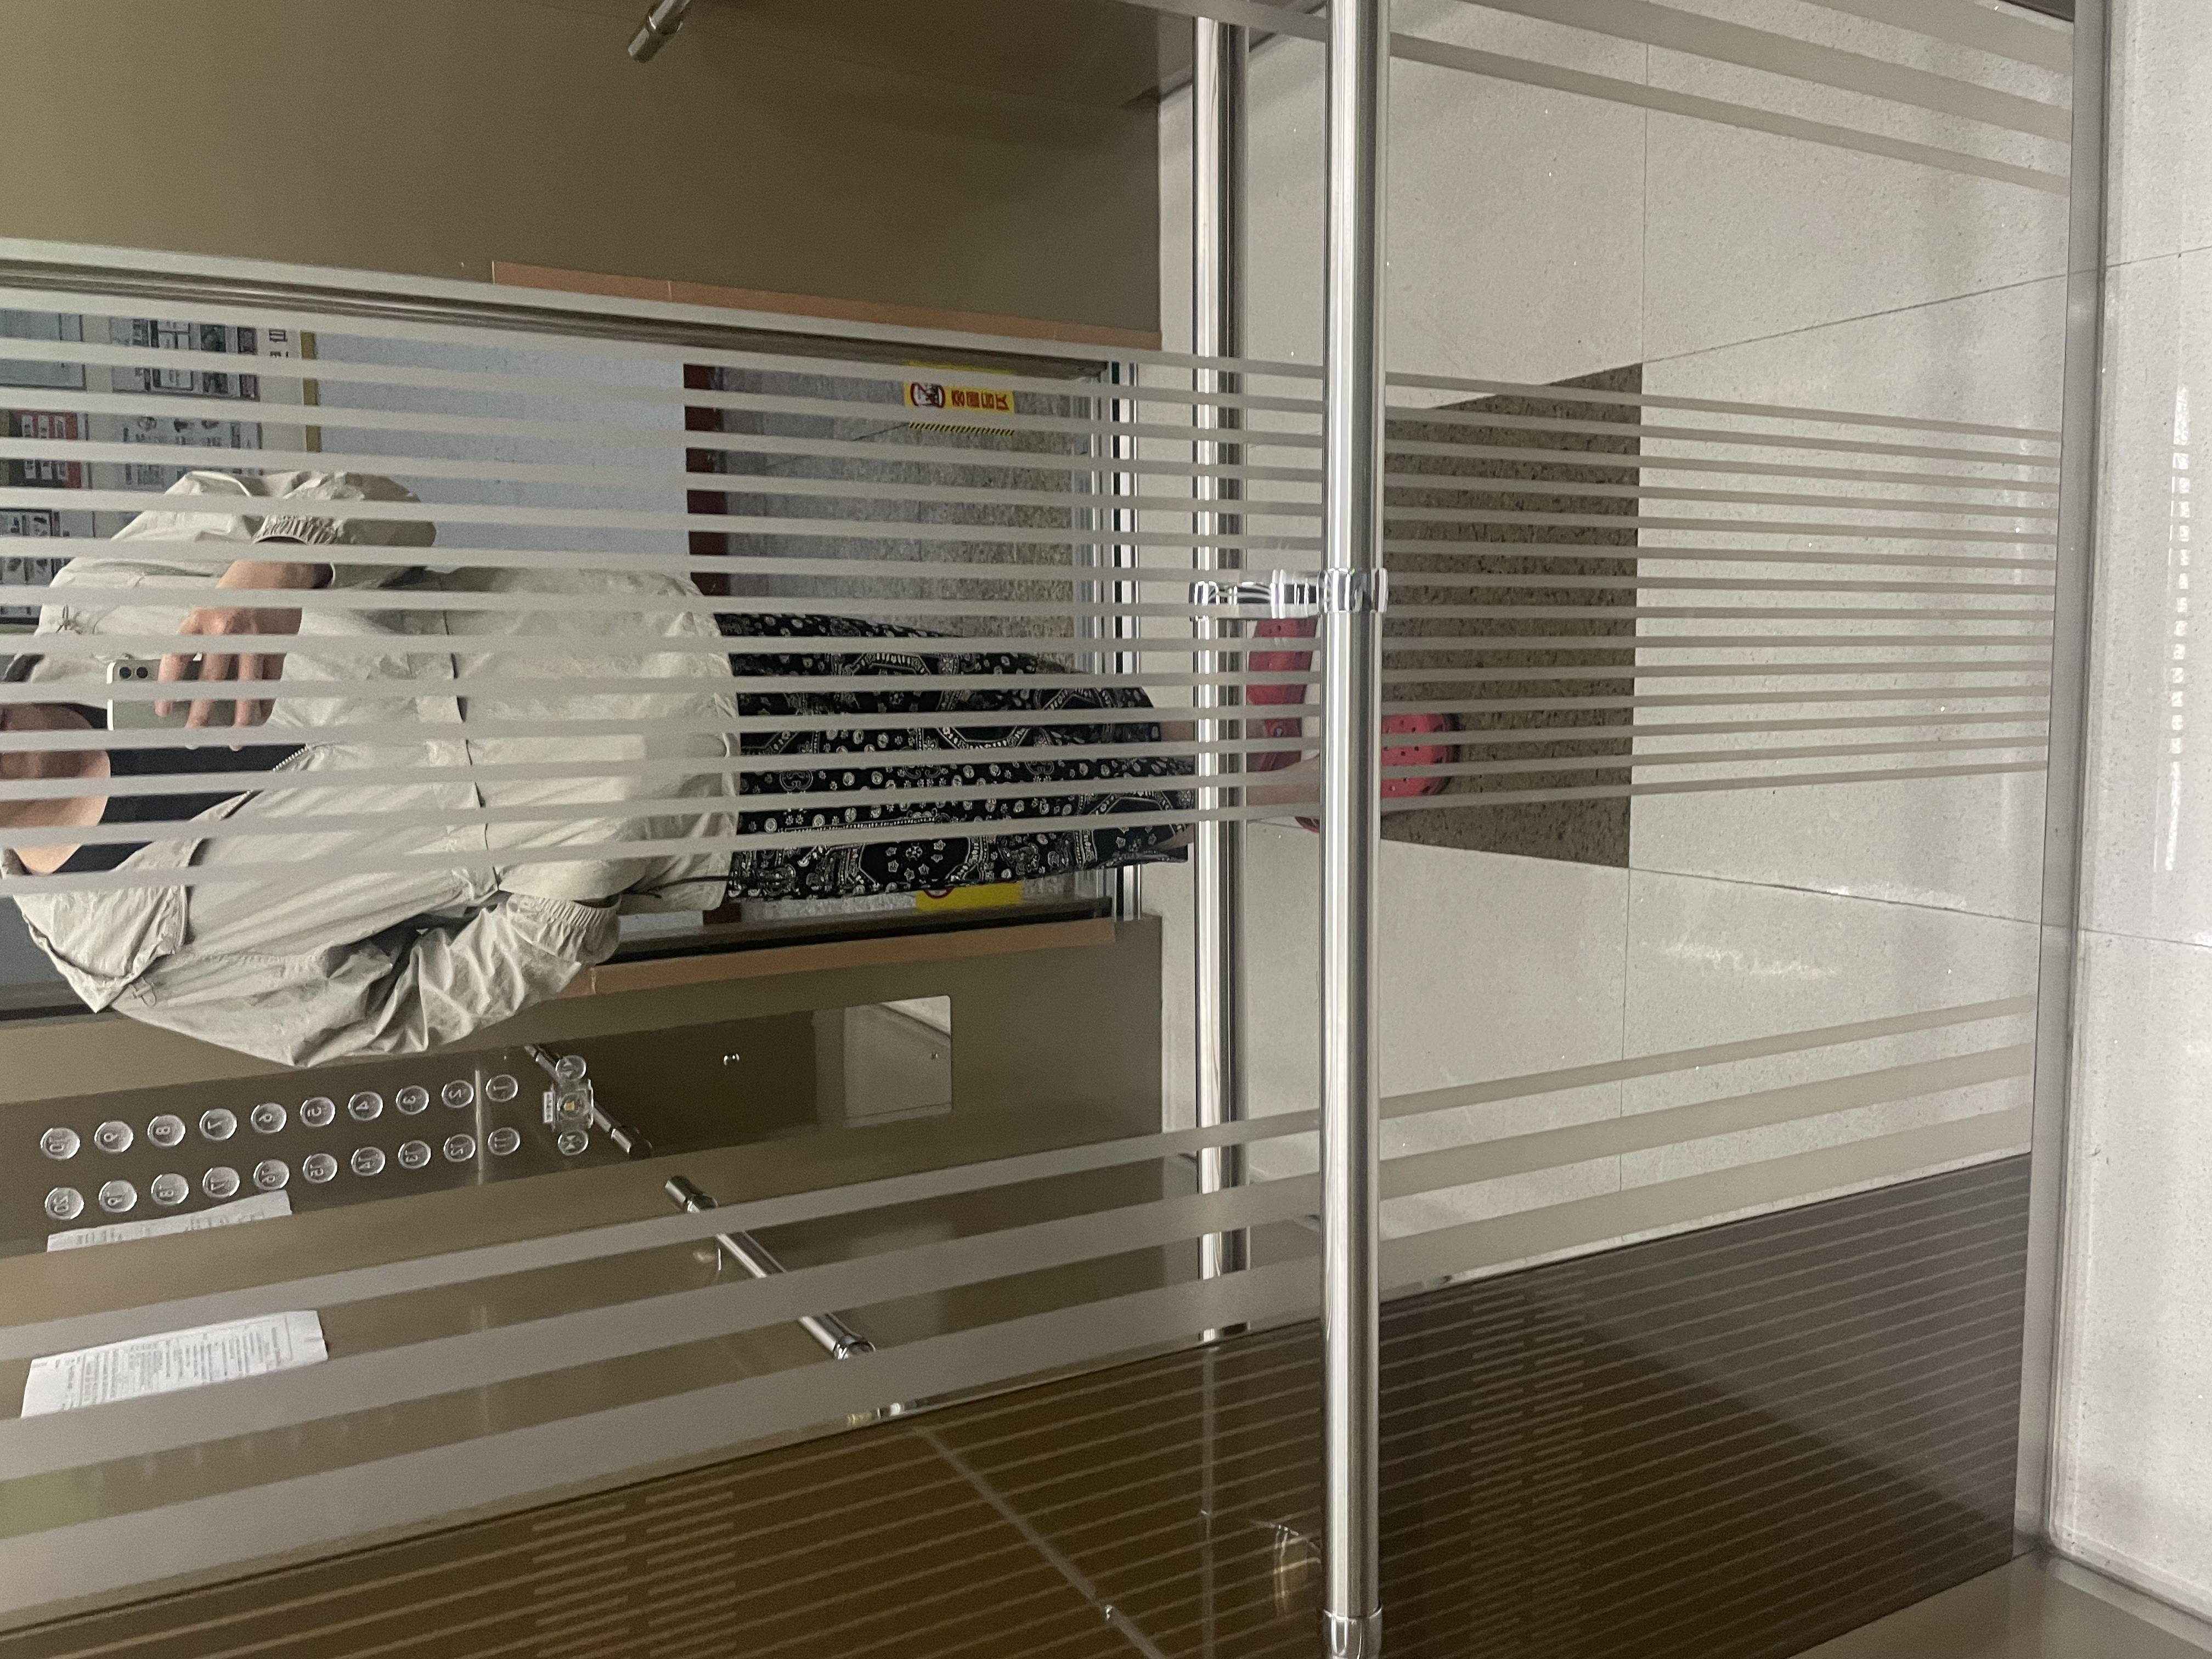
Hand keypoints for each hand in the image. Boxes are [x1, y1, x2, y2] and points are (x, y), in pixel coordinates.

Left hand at [159, 550, 329, 728]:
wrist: (272, 571)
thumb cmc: (233, 596)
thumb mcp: (206, 613)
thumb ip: (197, 644)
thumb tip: (186, 686)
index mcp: (199, 620)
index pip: (178, 658)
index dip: (169, 688)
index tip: (163, 711)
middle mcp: (226, 629)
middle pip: (213, 678)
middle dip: (203, 710)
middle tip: (194, 733)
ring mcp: (254, 638)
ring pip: (247, 683)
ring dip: (242, 713)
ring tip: (235, 735)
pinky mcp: (277, 645)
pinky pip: (270, 681)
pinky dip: (265, 701)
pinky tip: (258, 717)